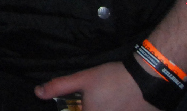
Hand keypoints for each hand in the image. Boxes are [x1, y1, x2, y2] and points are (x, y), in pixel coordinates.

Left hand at [36, 61, 154, 110]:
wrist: (148, 79)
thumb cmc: (113, 79)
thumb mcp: (83, 79)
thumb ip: (59, 87)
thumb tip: (38, 93)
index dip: (74, 110)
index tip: (77, 105)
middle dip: (87, 108)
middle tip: (93, 100)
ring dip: (103, 108)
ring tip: (108, 100)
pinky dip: (116, 110)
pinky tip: (119, 105)